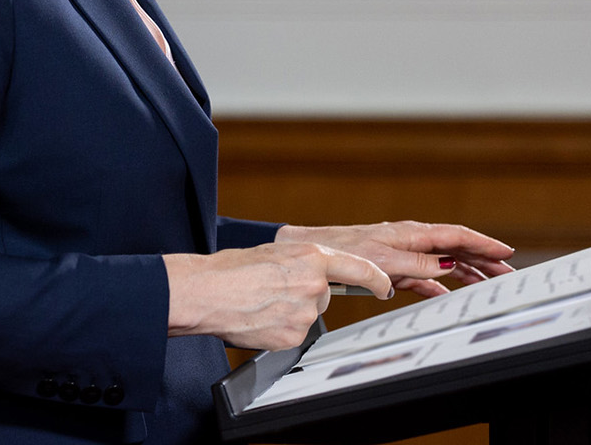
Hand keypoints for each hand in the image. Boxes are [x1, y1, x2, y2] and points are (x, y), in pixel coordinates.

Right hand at [163, 243, 391, 350]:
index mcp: (310, 257)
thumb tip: (314, 274)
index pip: (360, 268)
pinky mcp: (293, 337)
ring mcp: (304, 313)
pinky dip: (279, 329)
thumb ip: (303, 263)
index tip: (384, 286)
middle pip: (325, 295)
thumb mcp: (274, 252)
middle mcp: (313, 284)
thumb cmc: (230, 270)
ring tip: (261, 302)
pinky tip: (259, 318)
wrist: (206, 292)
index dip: (377, 279)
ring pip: (308, 315)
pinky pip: (294, 334)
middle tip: (275, 289)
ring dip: (290, 312)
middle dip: (305, 294)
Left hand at [273, 221, 514, 297]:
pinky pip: (424, 277)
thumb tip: (448, 264)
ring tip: (488, 284)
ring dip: (466, 273)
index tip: (506, 252)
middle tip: (507, 274)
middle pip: (455, 249)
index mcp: (411, 233)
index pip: (455, 236)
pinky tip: (449, 296)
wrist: (315, 252)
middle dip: (483, 260)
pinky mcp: (393, 268)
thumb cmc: (344, 250)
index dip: (482, 244)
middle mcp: (410, 240)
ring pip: (443, 263)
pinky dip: (439, 286)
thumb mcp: (383, 258)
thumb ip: (417, 263)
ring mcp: (403, 254)